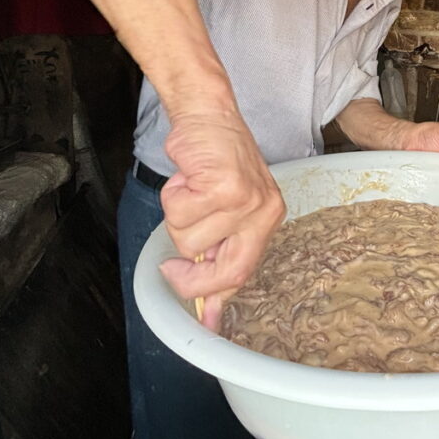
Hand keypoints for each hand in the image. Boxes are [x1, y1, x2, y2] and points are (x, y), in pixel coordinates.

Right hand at [156, 109, 285, 330]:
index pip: (244, 272)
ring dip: (177, 218)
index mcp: (267, 219)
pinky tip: (186, 178)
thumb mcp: (227, 206)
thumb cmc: (214, 159)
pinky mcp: (223, 186)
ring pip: (190, 241)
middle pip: (224, 272)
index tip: (207, 324)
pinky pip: (180, 214)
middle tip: (171, 268)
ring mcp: (245, 200)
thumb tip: (210, 306)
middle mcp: (263, 212)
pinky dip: (172, 197)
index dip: (219, 298)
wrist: (208, 114)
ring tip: (189, 191)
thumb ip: (218, 250)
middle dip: (188, 277)